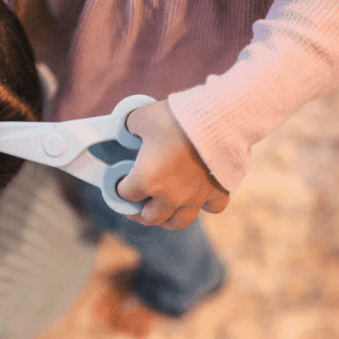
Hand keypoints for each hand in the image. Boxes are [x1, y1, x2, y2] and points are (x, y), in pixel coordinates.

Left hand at [115, 100, 229, 228]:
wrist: (220, 119)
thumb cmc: (178, 118)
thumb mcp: (142, 117)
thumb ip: (129, 127)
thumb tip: (127, 131)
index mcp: (147, 180)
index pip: (124, 194)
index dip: (118, 187)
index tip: (119, 180)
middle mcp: (170, 196)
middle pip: (149, 217)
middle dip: (139, 211)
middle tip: (135, 203)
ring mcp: (195, 197)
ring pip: (178, 222)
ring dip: (166, 219)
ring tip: (162, 211)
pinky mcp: (218, 191)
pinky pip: (212, 208)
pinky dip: (205, 206)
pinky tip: (200, 197)